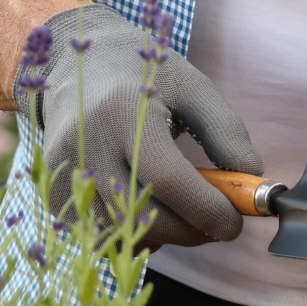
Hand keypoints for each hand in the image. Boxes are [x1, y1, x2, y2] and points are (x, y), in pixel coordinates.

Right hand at [18, 5, 261, 249]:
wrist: (74, 68)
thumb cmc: (144, 77)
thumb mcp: (193, 88)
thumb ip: (226, 131)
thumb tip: (252, 179)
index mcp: (124, 112)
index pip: (168, 180)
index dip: (207, 210)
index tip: (234, 223)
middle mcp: (86, 144)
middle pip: (144, 216)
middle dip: (189, 230)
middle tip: (213, 220)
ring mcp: (65, 173)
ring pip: (121, 235)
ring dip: (161, 234)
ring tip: (173, 205)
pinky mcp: (54, 193)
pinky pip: (99, 236)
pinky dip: (129, 232)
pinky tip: (140, 204)